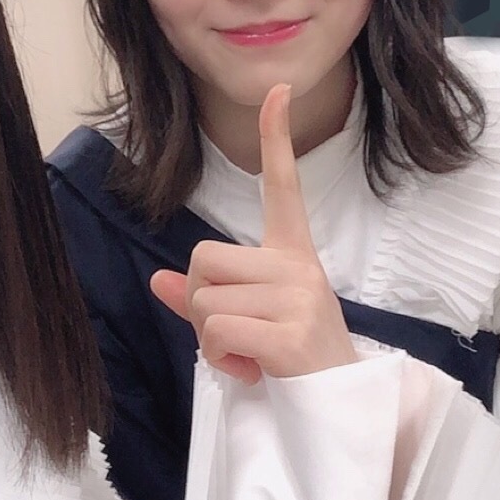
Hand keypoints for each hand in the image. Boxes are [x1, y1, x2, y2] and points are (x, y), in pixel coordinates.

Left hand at [151, 83, 357, 383]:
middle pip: (203, 259)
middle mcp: (298, 267)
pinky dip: (220, 357)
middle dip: (202, 302)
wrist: (339, 408)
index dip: (276, 138)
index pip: (283, 187)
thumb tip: (159, 284)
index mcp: (292, 255)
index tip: (278, 90)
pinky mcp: (291, 333)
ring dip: (209, 336)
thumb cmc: (290, 359)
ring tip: (248, 352)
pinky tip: (252, 369)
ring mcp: (298, 298)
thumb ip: (203, 300)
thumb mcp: (248, 321)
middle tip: (237, 332)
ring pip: (204, 299)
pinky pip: (217, 330)